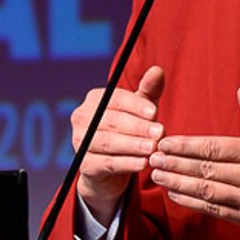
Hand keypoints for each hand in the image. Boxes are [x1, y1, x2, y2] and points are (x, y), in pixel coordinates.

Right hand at [71, 65, 166, 226]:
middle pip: (111, 120)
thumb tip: (157, 70)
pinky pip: (106, 163)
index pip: (114, 99)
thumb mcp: (140, 111)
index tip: (154, 112)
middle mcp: (82, 118)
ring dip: (133, 145)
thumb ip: (148, 91)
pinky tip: (143, 164)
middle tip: (159, 133)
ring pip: (108, 142)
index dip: (135, 105)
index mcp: (95, 100)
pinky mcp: (84, 165)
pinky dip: (126, 163)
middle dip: (137, 127)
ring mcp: (80, 142)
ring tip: (153, 148)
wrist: (111, 169)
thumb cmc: (127, 132)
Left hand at [147, 86, 239, 236]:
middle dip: (175, 163)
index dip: (186, 145)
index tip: (164, 142)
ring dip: (178, 183)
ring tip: (156, 175)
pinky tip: (174, 193)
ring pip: (206, 190)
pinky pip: (214, 209)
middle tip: (152, 157)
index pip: (214, 147)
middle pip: (206, 169)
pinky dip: (191, 202)